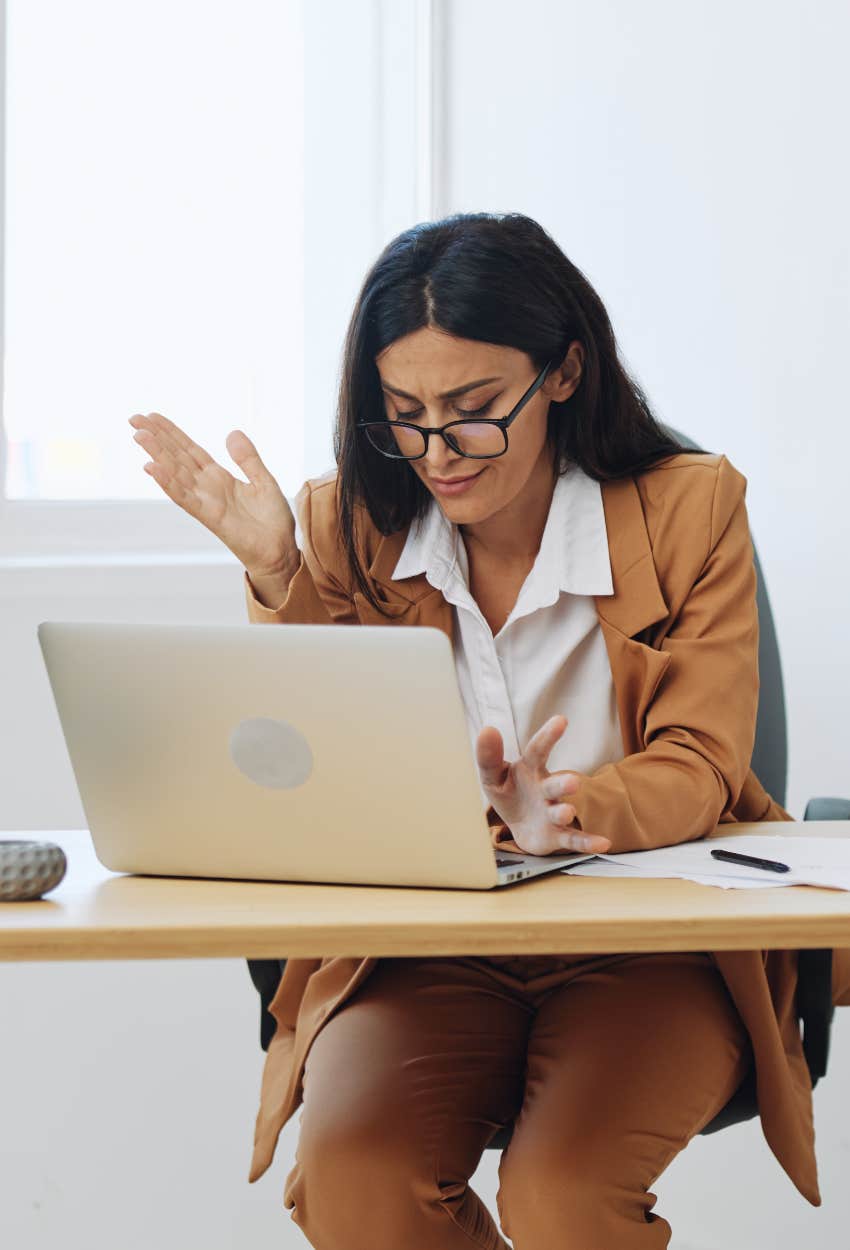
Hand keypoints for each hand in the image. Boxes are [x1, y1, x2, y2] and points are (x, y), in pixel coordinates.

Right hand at [128, 412, 297, 576]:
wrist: (281, 551)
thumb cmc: (272, 522)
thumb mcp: (264, 480)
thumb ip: (248, 458)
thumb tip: (232, 432)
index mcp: (219, 477)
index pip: (190, 450)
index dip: (171, 433)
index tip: (152, 417)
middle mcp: (208, 488)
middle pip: (177, 458)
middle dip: (156, 438)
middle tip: (134, 419)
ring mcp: (206, 502)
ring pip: (176, 474)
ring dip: (157, 455)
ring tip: (139, 436)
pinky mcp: (210, 517)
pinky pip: (185, 498)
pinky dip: (169, 483)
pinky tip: (153, 468)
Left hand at [476, 714, 612, 855]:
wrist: (521, 826)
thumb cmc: (509, 793)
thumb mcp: (492, 776)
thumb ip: (488, 757)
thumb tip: (487, 729)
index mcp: (530, 770)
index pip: (538, 750)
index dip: (548, 736)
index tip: (561, 720)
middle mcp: (546, 789)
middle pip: (555, 784)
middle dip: (564, 783)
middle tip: (573, 781)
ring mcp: (553, 812)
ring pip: (561, 812)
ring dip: (565, 812)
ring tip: (567, 812)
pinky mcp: (557, 835)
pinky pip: (573, 839)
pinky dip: (587, 843)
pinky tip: (603, 843)